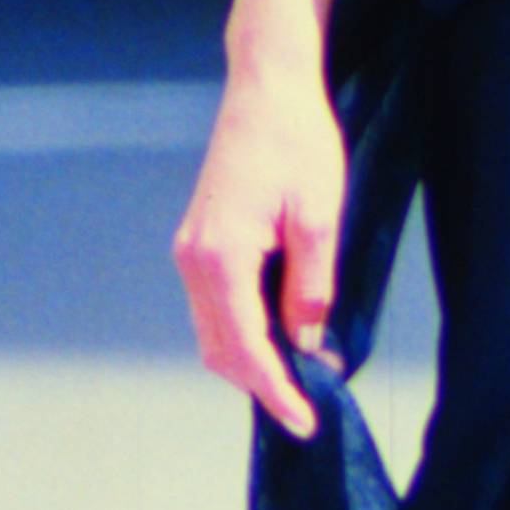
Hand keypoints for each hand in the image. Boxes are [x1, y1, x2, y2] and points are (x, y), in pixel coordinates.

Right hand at [173, 54, 348, 437]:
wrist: (267, 88)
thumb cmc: (297, 142)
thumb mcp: (318, 219)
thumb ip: (310, 288)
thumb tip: (307, 343)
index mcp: (221, 257)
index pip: (246, 347)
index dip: (276, 390)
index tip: (304, 421)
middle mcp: (193, 259)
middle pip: (220, 348)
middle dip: (262, 383)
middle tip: (308, 408)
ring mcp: (191, 250)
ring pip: (214, 330)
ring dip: (251, 360)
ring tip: (299, 378)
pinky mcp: (200, 241)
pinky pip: (216, 306)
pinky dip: (243, 332)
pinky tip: (280, 337)